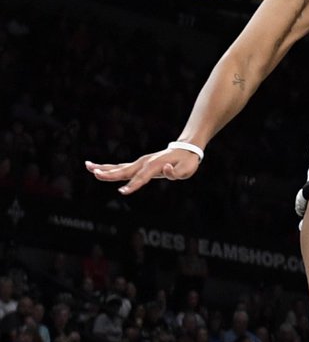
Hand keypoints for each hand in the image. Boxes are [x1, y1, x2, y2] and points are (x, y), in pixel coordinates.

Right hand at [86, 146, 201, 194]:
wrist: (187, 149)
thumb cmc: (187, 162)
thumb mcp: (187, 169)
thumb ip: (176, 172)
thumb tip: (166, 169)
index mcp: (155, 165)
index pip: (141, 177)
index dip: (133, 185)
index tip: (121, 192)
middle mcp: (145, 162)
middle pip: (124, 170)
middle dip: (109, 174)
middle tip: (94, 174)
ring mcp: (141, 162)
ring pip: (119, 167)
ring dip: (104, 168)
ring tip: (87, 166)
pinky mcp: (139, 164)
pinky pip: (122, 167)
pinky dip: (109, 168)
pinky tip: (97, 168)